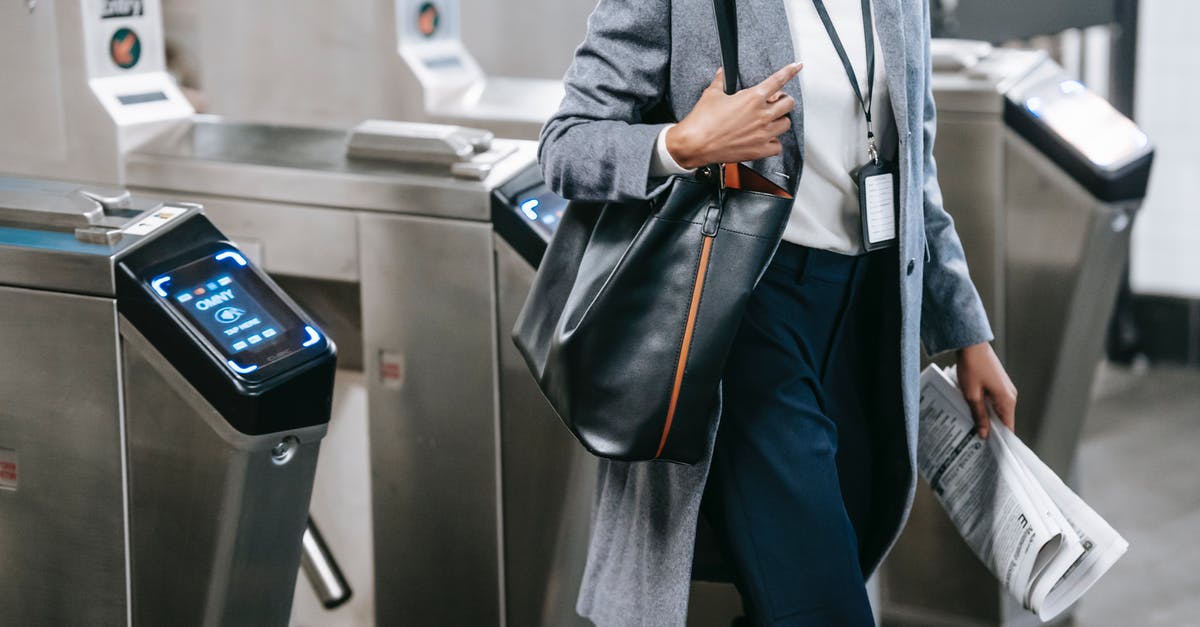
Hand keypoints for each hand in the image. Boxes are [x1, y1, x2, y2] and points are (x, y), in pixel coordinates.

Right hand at [665, 63, 802, 169]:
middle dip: (783, 100)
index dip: (790, 71)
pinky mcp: (758, 150)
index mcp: (752, 98)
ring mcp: (762, 133)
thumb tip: (722, 73)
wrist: (694, 144)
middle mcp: (761, 115)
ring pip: (786, 124)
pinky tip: (766, 140)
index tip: (797, 67)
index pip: (778, 80)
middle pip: (788, 103)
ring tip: (770, 121)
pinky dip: (774, 143)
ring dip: (780, 120)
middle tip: (774, 102)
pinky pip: (777, 146)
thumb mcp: (711, 95)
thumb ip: (720, 82)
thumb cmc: (702, 121)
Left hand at [956, 342, 1016, 438]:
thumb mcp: (972, 395)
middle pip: (1004, 420)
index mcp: (1007, 400)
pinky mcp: (999, 384)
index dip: (1001, 440)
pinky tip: (974, 412)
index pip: (1009, 427)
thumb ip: (979, 415)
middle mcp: (1010, 395)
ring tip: (975, 430)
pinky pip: (995, 401)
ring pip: (998, 411)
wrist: (971, 344)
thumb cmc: (972, 366)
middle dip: (993, 431)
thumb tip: (985, 434)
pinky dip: (987, 408)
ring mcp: (1005, 389)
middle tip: (979, 442)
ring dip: (988, 419)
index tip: (992, 451)